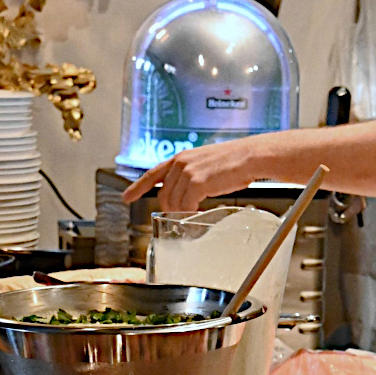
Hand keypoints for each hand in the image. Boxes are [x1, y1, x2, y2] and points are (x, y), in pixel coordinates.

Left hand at [122, 144, 250, 212]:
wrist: (250, 157)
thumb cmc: (234, 163)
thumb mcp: (206, 164)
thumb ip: (192, 176)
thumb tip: (189, 195)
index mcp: (181, 158)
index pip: (152, 174)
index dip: (137, 187)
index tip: (126, 197)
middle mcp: (180, 164)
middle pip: (163, 195)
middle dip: (170, 209)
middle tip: (181, 217)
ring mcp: (187, 173)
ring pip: (173, 203)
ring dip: (181, 213)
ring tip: (194, 215)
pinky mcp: (196, 183)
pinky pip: (186, 206)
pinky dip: (190, 214)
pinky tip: (198, 214)